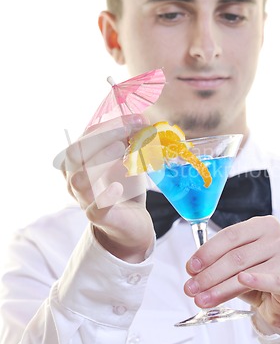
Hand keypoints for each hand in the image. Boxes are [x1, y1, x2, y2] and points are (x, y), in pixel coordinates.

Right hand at [63, 114, 154, 262]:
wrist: (131, 224)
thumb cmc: (125, 187)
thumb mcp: (128, 160)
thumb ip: (131, 141)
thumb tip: (140, 120)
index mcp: (78, 162)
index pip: (84, 137)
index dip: (108, 125)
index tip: (135, 119)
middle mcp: (74, 179)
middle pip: (74, 153)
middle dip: (102, 137)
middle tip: (128, 130)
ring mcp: (83, 199)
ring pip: (79, 178)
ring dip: (100, 160)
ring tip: (122, 149)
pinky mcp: (98, 217)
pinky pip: (95, 208)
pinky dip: (106, 195)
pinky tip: (118, 187)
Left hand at [184, 216, 279, 330]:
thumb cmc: (261, 275)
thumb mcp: (240, 263)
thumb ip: (220, 260)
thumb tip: (194, 270)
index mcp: (263, 225)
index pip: (230, 235)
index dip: (207, 252)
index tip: (191, 267)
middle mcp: (279, 238)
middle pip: (236, 256)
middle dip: (209, 274)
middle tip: (191, 287)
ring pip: (246, 272)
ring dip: (219, 288)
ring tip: (201, 299)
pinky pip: (272, 281)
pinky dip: (255, 281)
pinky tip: (240, 281)